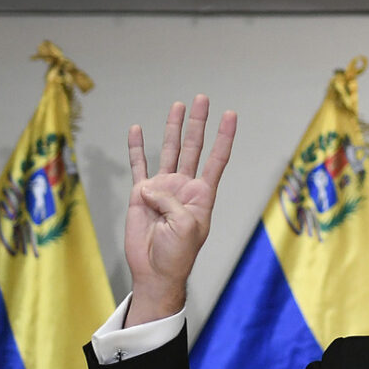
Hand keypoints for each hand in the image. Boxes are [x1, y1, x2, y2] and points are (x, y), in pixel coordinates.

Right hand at [123, 95, 236, 326]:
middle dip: (198, 123)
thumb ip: (171, 202)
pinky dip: (137, 148)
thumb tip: (149, 187)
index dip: (224, 137)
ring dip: (173, 128)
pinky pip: (139, 165)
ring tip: (178, 106)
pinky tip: (138, 130)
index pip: (217, 159)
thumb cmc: (178, 253)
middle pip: (194, 147)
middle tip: (202, 98)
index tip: (231, 115)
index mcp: (202, 194)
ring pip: (170, 150)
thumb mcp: (185, 226)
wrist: (155, 270)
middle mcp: (184, 186)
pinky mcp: (141, 194)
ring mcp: (163, 187)